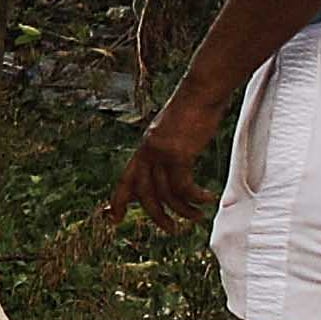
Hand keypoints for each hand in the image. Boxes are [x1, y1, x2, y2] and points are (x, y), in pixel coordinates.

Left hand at [114, 97, 228, 228]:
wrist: (201, 90)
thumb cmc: (193, 108)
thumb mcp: (171, 131)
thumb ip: (167, 149)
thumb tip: (172, 167)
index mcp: (145, 147)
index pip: (126, 178)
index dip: (118, 200)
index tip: (112, 218)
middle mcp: (148, 151)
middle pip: (144, 193)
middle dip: (156, 216)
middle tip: (171, 229)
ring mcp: (161, 153)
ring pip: (167, 194)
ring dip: (183, 210)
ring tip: (197, 217)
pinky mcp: (178, 154)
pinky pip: (184, 186)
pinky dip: (196, 197)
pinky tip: (208, 199)